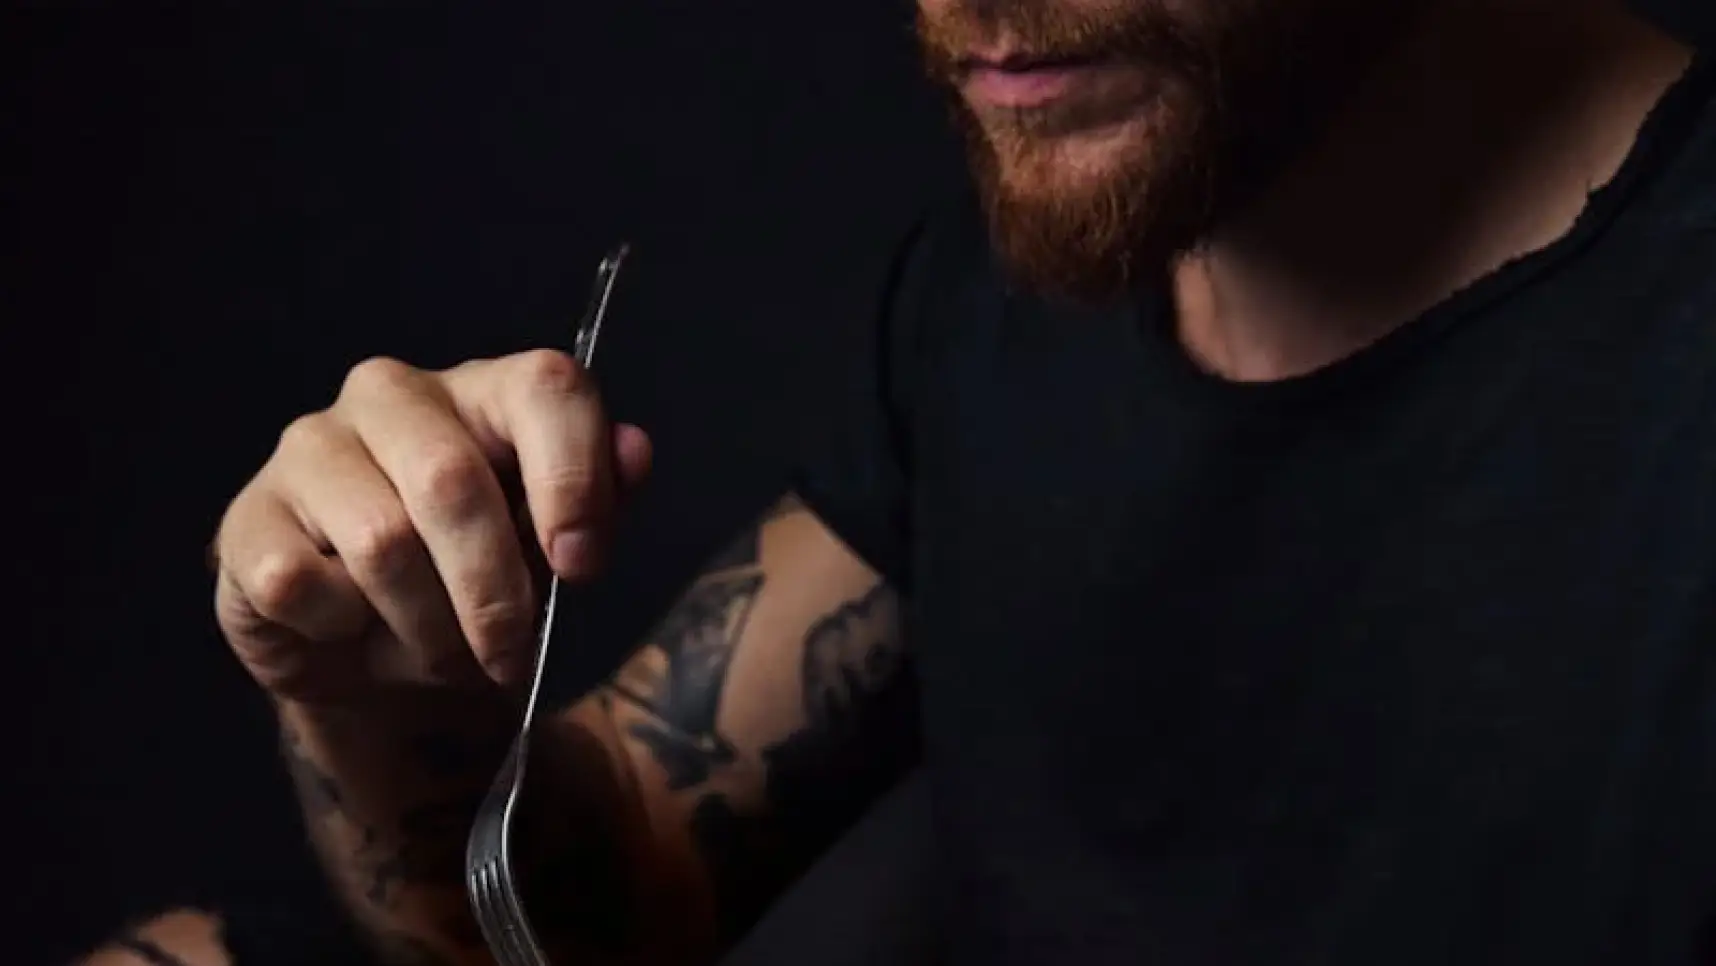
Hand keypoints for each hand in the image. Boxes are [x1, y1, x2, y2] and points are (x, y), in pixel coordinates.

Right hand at [212, 351, 652, 703]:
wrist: (374, 654)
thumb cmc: (475, 583)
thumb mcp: (550, 551)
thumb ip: (599, 500)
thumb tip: (635, 451)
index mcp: (486, 391)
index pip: (545, 388)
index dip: (572, 480)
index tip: (581, 568)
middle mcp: (393, 396)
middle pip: (453, 483)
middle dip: (494, 593)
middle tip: (509, 656)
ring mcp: (310, 447)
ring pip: (381, 543)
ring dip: (425, 626)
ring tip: (439, 652)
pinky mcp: (249, 516)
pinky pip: (302, 584)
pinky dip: (342, 631)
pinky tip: (350, 628)